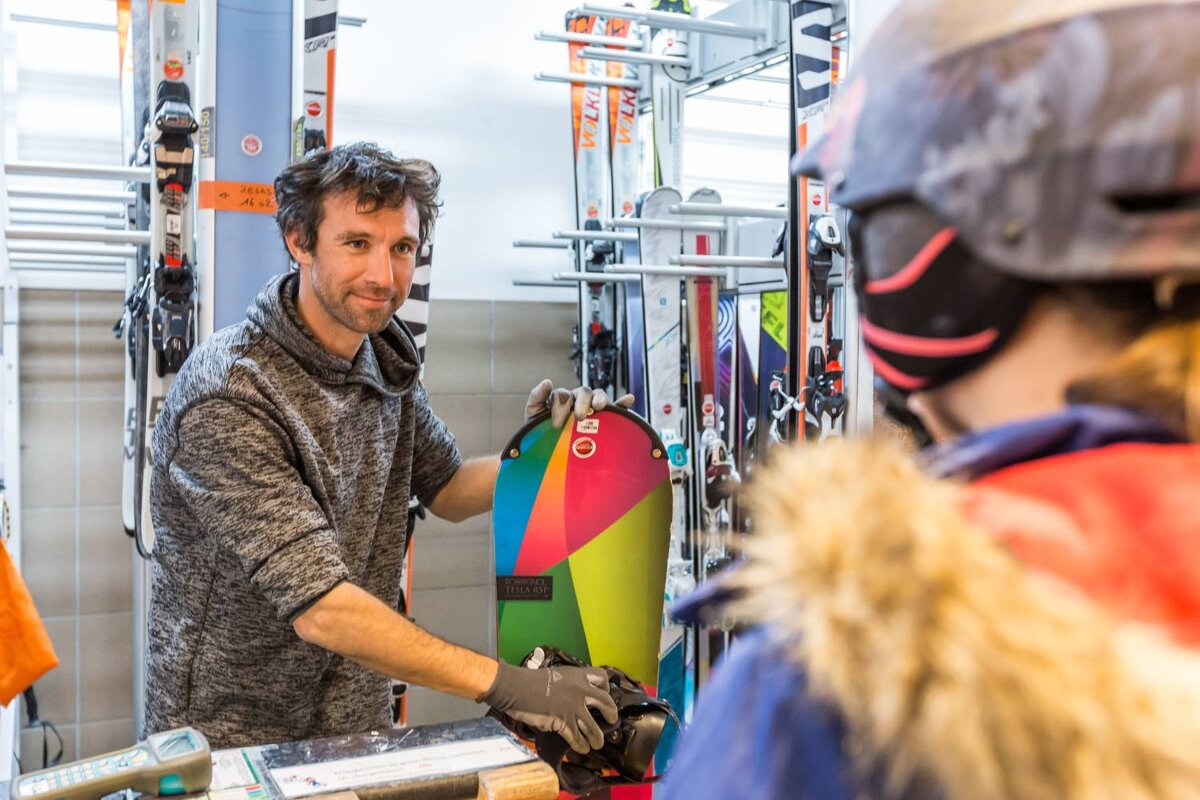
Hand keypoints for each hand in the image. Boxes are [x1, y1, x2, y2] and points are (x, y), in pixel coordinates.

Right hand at [482, 661, 618, 753]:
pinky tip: (582, 748)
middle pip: (606, 703)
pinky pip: (577, 737)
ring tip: (597, 743)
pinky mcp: (564, 721)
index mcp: (577, 676)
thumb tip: (573, 697)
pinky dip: (581, 745)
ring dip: (597, 737)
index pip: (602, 678)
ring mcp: (573, 707)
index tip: (605, 694)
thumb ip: (568, 685)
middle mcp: (579, 690)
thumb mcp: (555, 675)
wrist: (516, 687)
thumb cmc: (530, 681)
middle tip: (611, 719)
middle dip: (611, 714)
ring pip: (593, 727)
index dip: (606, 688)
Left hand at [525, 379, 635, 428]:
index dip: (559, 407)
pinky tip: (628, 399)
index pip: (562, 395)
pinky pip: (616, 409)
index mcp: (561, 399)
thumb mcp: (534, 417)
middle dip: (582, 403)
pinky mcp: (604, 419)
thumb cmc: (540, 435)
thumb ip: (536, 399)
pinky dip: (622, 404)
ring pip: (598, 396)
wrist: (548, 455)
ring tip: (599, 407)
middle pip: (583, 392)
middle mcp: (577, 400)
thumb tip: (547, 381)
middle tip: (579, 418)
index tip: (556, 425)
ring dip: (600, 399)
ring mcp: (592, 409)